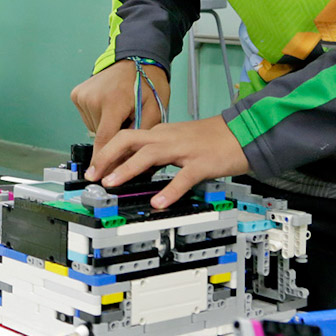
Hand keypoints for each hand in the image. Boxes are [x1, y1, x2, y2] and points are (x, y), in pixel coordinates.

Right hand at [71, 59, 167, 153]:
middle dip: (113, 138)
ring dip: (106, 126)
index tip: (97, 176)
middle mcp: (93, 98)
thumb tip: (130, 160)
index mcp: (113, 102)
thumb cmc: (148, 81)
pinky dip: (99, 117)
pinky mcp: (77, 94)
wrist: (136, 57)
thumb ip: (141, 136)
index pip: (104, 139)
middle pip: (100, 134)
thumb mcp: (154, 109)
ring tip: (120, 111)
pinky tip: (110, 105)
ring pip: (93, 127)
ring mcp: (82, 95)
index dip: (102, 160)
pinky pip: (88, 117)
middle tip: (128, 123)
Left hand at [85, 116, 249, 208]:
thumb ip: (156, 151)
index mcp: (160, 133)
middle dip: (107, 156)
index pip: (125, 138)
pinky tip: (158, 202)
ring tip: (112, 183)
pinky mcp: (201, 163)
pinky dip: (169, 190)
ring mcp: (184, 150)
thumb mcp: (177, 140)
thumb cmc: (211, 139)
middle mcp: (167, 138)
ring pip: (149, 154)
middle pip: (128, 140)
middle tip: (94, 175)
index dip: (105, 152)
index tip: (92, 168)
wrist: (243, 132)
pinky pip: (182, 178)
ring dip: (127, 168)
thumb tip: (133, 166)